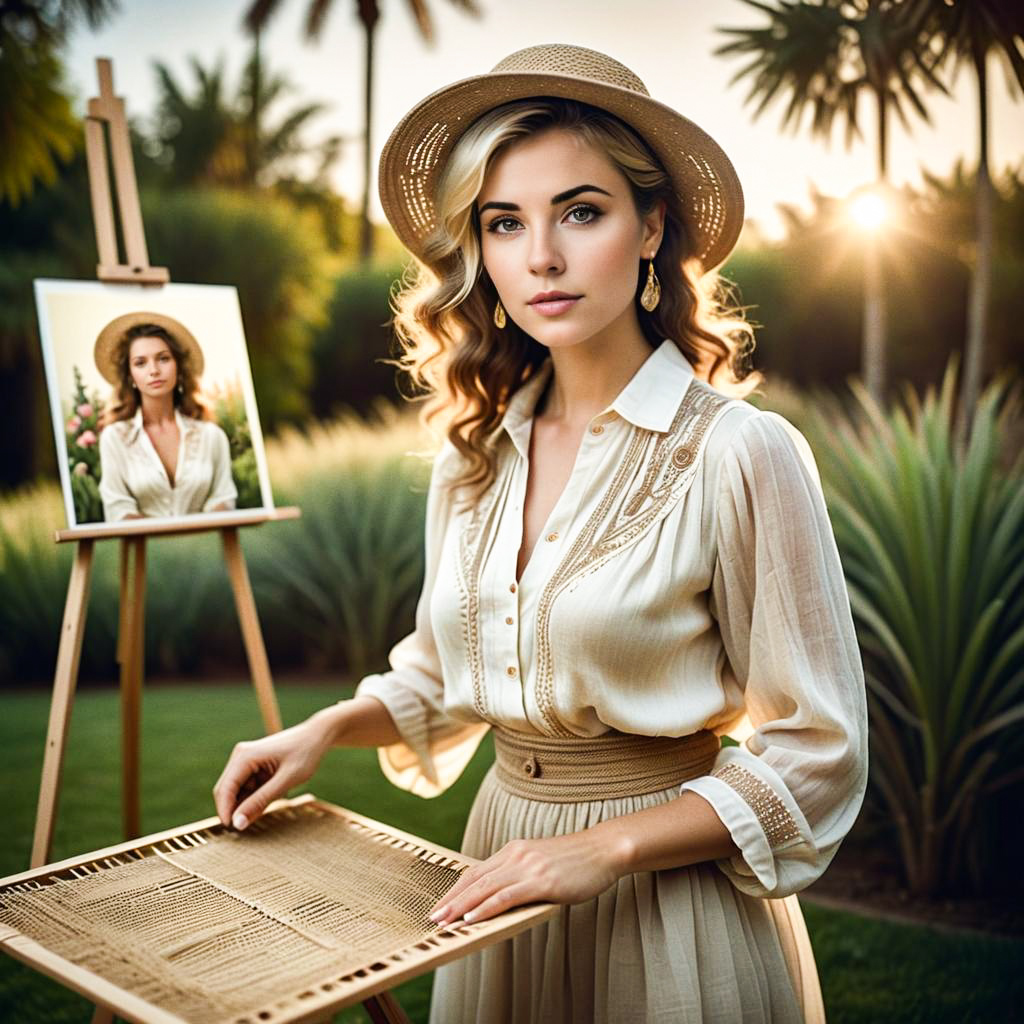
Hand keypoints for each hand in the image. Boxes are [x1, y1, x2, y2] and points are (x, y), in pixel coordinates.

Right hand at [212, 714, 333, 829]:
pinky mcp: (253, 766)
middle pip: (226, 791)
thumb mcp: (286, 780)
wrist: (317, 736)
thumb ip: (260, 801)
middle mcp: (240, 756)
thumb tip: (237, 823)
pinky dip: (255, 798)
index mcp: (245, 756)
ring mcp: (246, 760)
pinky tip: (274, 795)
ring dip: (247, 804)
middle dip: (235, 809)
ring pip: (236, 792)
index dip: (226, 812)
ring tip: (274, 800)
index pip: (225, 789)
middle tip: (253, 823)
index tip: (235, 831)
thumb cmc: (305, 754)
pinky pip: (247, 788)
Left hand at [428, 828, 627, 927]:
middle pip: (475, 879)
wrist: (603, 849)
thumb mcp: (541, 863)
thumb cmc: (576, 861)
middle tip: (433, 917)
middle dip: (451, 899)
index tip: (440, 904)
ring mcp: (528, 867)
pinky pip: (506, 896)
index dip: (455, 889)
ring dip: (461, 906)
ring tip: (444, 921)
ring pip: (485, 888)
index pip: (476, 871)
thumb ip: (520, 875)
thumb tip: (501, 897)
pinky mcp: (542, 881)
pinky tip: (472, 918)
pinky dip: (486, 908)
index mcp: (514, 850)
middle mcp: (516, 855)